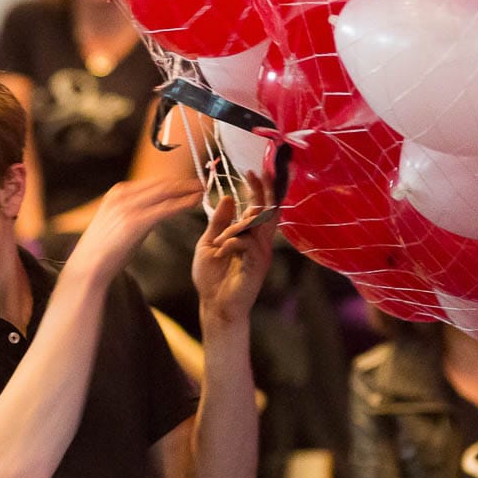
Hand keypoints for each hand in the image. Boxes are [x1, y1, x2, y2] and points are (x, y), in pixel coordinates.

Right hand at [63, 178, 203, 284]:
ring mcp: (128, 206)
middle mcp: (122, 195)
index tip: (188, 183)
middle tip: (200, 183)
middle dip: (183, 182)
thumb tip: (153, 211)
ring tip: (202, 190)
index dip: (173, 182)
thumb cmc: (104, 249)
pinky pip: (165, 208)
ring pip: (165, 192)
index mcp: (117, 193)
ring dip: (186, 190)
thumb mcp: (117, 222)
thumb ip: (133, 212)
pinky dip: (183, 203)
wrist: (89, 265)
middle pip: (161, 183)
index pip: (152, 183)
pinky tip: (194, 202)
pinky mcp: (136, 221)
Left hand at [193, 173, 274, 329]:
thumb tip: (229, 198)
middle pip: (268, 211)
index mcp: (249, 237)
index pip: (259, 208)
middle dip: (263, 190)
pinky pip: (247, 243)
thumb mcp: (209, 243)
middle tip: (256, 173)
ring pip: (255, 225)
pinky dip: (231, 242)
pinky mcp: (257, 265)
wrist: (213, 305)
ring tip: (219, 242)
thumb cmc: (212, 277)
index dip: (258, 189)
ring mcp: (260, 254)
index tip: (253, 171)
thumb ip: (219, 222)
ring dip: (233, 228)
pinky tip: (222, 253)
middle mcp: (259, 243)